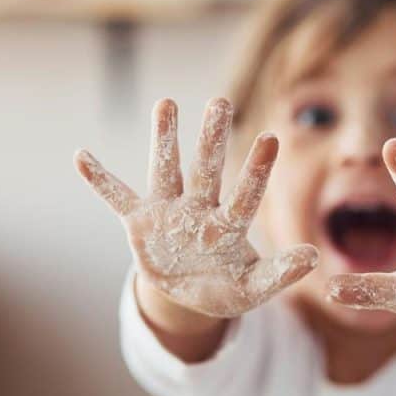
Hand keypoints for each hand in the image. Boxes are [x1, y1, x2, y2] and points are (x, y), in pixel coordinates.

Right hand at [76, 98, 317, 317]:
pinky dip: (99, 180)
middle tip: (220, 101)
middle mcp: (198, 210)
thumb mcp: (252, 288)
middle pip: (206, 170)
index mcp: (228, 227)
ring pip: (166, 170)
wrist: (189, 295)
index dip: (256, 171)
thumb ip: (280, 273)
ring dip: (164, 140)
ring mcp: (168, 212)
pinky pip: (116, 197)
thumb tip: (314, 256)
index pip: (245, 196)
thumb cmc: (225, 287)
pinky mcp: (140, 223)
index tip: (270, 138)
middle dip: (212, 138)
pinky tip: (80, 156)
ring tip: (166, 104)